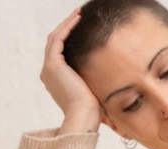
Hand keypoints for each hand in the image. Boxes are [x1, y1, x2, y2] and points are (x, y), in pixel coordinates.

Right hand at [40, 8, 101, 133]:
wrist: (84, 116)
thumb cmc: (94, 111)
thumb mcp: (97, 92)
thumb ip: (99, 83)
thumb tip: (118, 81)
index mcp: (57, 81)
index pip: (62, 55)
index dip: (70, 40)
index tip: (84, 31)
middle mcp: (49, 73)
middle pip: (56, 44)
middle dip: (67, 29)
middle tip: (79, 16)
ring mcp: (49, 68)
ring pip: (55, 39)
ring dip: (66, 24)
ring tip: (78, 14)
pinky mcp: (53, 64)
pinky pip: (57, 39)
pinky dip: (66, 27)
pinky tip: (77, 19)